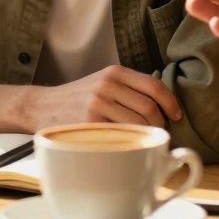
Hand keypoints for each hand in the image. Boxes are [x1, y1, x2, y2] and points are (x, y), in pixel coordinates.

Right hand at [27, 65, 182, 128]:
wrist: (42, 106)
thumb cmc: (77, 98)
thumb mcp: (102, 82)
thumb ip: (128, 88)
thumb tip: (163, 105)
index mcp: (115, 72)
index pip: (154, 86)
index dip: (170, 102)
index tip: (176, 115)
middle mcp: (107, 85)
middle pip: (149, 107)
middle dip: (159, 124)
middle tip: (159, 133)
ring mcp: (97, 104)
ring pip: (137, 123)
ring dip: (146, 135)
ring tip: (145, 141)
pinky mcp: (88, 123)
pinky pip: (120, 135)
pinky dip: (129, 143)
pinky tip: (129, 146)